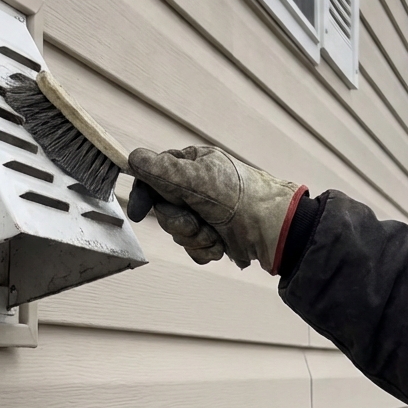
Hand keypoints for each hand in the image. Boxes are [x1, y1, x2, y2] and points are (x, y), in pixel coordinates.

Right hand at [125, 146, 304, 273]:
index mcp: (193, 165)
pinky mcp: (213, 237)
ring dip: (194, 237)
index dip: (145, 194)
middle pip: (163, 209)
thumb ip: (161, 170)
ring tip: (214, 233)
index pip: (154, 176)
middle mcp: (197, 188)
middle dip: (178, 221)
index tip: (140, 212)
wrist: (275, 232)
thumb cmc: (242, 199)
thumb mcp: (198, 179)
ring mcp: (205, 213)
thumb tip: (132, 158)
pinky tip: (221, 244)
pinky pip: (192, 248)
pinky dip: (204, 249)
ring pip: (177, 232)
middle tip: (197, 221)